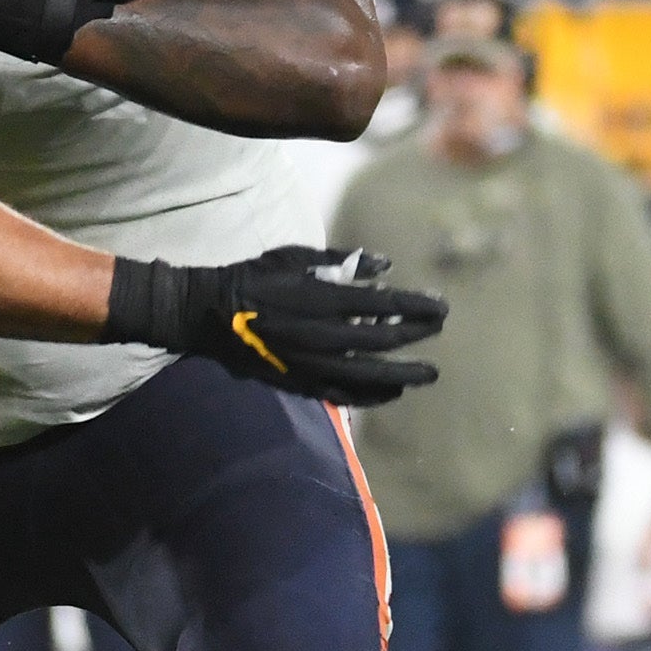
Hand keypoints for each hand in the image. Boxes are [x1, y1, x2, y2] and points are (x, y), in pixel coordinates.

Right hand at [111, 246, 445, 404]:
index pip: (383, 306)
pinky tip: (392, 393)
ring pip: (368, 375)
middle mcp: (319, 336)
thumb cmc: (254, 277)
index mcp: (320, 300)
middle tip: (441, 329)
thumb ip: (342, 261)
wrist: (209, 313)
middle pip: (381, 341)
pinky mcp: (298, 381)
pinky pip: (342, 394)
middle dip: (415, 335)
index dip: (416, 307)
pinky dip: (370, 395)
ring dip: (402, 375)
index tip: (442, 306)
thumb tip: (384, 266)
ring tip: (429, 374)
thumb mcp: (296, 256)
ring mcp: (310, 364)